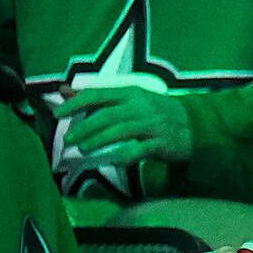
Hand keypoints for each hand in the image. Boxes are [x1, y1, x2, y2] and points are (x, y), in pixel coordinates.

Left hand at [55, 87, 192, 167]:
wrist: (194, 124)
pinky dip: (125, 155)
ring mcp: (153, 124)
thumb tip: (64, 90)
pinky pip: (140, 150)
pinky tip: (113, 161)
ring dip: (99, 141)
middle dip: (84, 128)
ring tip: (83, 149)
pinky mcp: (162, 142)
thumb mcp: (129, 98)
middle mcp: (141, 106)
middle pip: (107, 115)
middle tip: (68, 140)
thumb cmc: (155, 111)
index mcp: (131, 92)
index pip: (99, 94)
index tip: (57, 114)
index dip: (76, 103)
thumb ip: (97, 97)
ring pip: (121, 131)